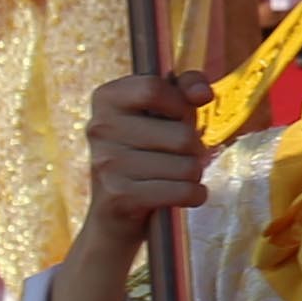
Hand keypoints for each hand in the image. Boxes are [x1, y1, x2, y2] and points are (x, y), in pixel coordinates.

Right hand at [57, 70, 212, 300]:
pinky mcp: (119, 196)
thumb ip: (186, 86)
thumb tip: (202, 94)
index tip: (179, 117)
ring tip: (172, 177)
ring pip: (187, 166)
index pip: (155, 88)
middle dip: (193, 149)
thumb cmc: (148, 151)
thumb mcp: (164, 111)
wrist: (116, 214)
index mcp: (106, 98)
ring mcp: (106, 163)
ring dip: (192, 175)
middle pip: (181, 134)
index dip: (180, 105)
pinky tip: (181, 196)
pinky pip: (184, 191)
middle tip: (176, 157)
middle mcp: (99, 128)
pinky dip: (194, 196)